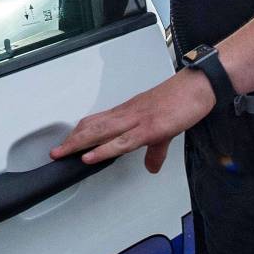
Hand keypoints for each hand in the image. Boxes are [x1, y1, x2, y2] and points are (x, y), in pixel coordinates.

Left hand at [50, 69, 215, 172]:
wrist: (198, 86)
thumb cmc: (181, 101)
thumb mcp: (165, 131)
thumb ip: (155, 150)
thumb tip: (151, 166)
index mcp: (129, 112)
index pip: (97, 121)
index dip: (80, 132)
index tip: (67, 142)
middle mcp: (127, 113)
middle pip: (91, 126)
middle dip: (71, 140)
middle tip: (55, 152)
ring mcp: (136, 120)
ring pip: (99, 132)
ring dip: (78, 144)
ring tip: (62, 154)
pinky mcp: (149, 128)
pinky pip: (120, 141)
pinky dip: (102, 150)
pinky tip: (90, 156)